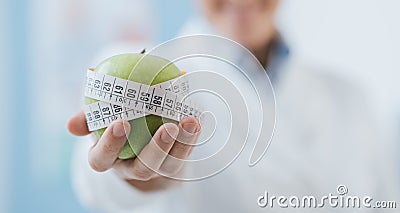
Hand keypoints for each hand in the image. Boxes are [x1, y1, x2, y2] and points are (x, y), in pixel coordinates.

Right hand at [67, 111, 199, 190]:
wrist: (136, 137)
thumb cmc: (114, 121)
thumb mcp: (97, 118)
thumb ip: (87, 117)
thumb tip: (72, 125)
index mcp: (107, 158)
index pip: (102, 159)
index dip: (110, 145)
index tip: (120, 122)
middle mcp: (132, 168)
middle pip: (143, 168)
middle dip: (156, 149)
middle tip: (167, 127)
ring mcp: (155, 168)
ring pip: (169, 164)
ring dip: (182, 144)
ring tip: (189, 121)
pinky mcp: (174, 163)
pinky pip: (185, 154)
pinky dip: (192, 137)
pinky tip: (196, 118)